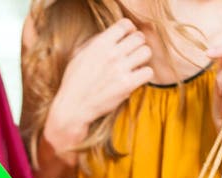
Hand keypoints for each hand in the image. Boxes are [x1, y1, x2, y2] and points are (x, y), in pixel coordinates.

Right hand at [44, 18, 152, 158]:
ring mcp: (120, 70)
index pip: (125, 25)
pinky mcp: (127, 85)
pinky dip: (144, 75)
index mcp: (100, 44)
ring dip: (142, 58)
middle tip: (132, 53)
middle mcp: (112, 54)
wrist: (73, 108)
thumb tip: (111, 35)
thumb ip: (95, 41)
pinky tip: (136, 78)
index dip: (129, 30)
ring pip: (146, 52)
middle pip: (139, 37)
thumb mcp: (78, 54)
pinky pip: (148, 72)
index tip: (127, 38)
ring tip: (135, 66)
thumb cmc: (73, 82)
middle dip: (137, 44)